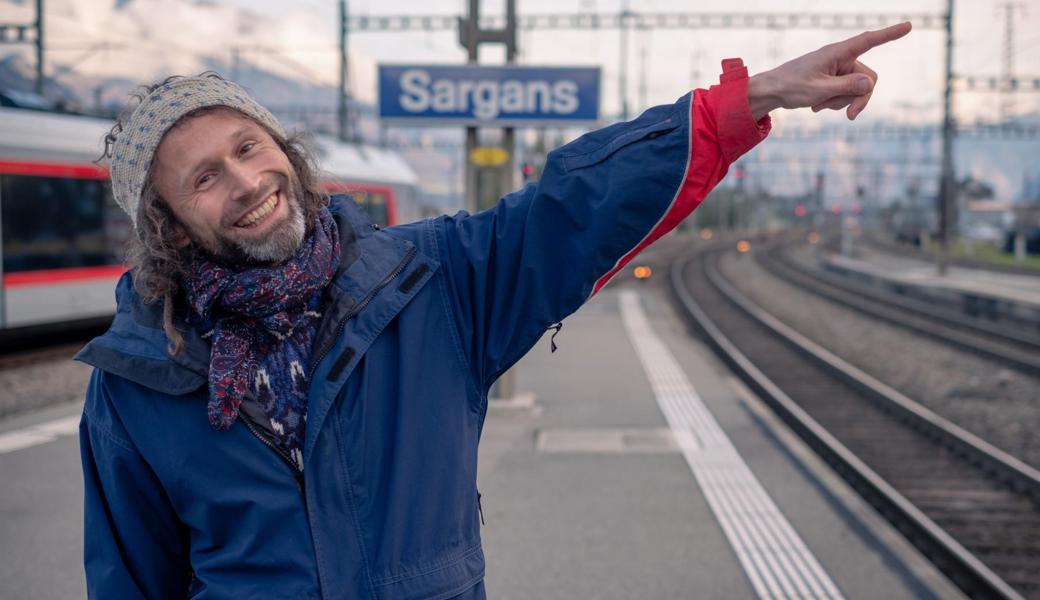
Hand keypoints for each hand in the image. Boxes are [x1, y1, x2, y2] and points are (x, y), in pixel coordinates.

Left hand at [747, 22, 911, 120]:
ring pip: (856, 90)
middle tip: (849, 117)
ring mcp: (837, 70)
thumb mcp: (819, 90)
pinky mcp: (833, 80)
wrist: (772, 92)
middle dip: (859, 98)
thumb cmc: (791, 87)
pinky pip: (845, 94)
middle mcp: (841, 59)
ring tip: (818, 104)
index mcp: (838, 53)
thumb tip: (870, 82)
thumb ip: (846, 87)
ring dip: (840, 102)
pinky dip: (834, 102)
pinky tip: (816, 105)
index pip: (869, 41)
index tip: (909, 25)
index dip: (890, 34)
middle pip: (868, 79)